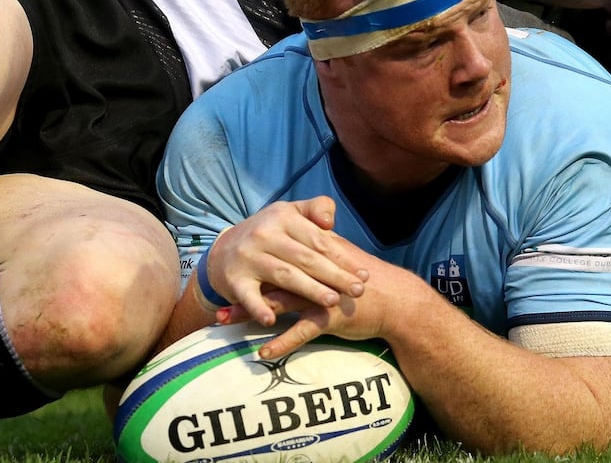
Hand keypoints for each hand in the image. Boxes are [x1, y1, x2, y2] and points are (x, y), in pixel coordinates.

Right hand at [206, 196, 369, 325]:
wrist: (223, 250)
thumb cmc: (269, 234)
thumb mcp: (290, 213)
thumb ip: (316, 209)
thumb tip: (330, 222)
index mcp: (283, 216)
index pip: (319, 240)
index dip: (343, 258)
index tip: (364, 274)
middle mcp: (264, 234)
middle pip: (306, 258)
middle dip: (335, 276)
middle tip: (358, 291)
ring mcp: (248, 257)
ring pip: (284, 275)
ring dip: (309, 290)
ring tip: (332, 302)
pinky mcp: (233, 278)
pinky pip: (248, 295)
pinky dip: (259, 308)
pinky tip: (272, 321)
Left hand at [218, 255, 431, 359]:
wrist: (394, 300)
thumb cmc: (362, 283)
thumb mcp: (336, 262)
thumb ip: (313, 258)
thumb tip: (290, 259)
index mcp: (311, 257)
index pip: (274, 260)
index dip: (249, 269)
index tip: (223, 278)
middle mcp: (312, 274)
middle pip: (268, 280)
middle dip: (241, 292)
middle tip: (216, 305)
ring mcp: (320, 295)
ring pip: (278, 303)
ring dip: (250, 314)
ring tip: (225, 322)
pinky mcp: (330, 316)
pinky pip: (301, 331)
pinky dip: (282, 342)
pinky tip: (263, 353)